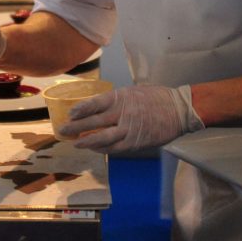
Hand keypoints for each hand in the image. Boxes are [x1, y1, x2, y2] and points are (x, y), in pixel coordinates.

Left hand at [61, 84, 203, 152]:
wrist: (178, 110)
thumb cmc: (155, 97)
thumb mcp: (133, 92)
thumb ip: (116, 100)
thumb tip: (97, 107)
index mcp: (121, 98)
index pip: (95, 103)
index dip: (80, 109)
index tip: (69, 113)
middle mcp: (122, 113)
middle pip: (94, 122)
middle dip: (76, 127)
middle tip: (63, 130)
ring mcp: (128, 129)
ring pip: (102, 138)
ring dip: (87, 142)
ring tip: (76, 143)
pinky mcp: (135, 142)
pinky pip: (114, 148)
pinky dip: (102, 149)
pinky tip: (94, 148)